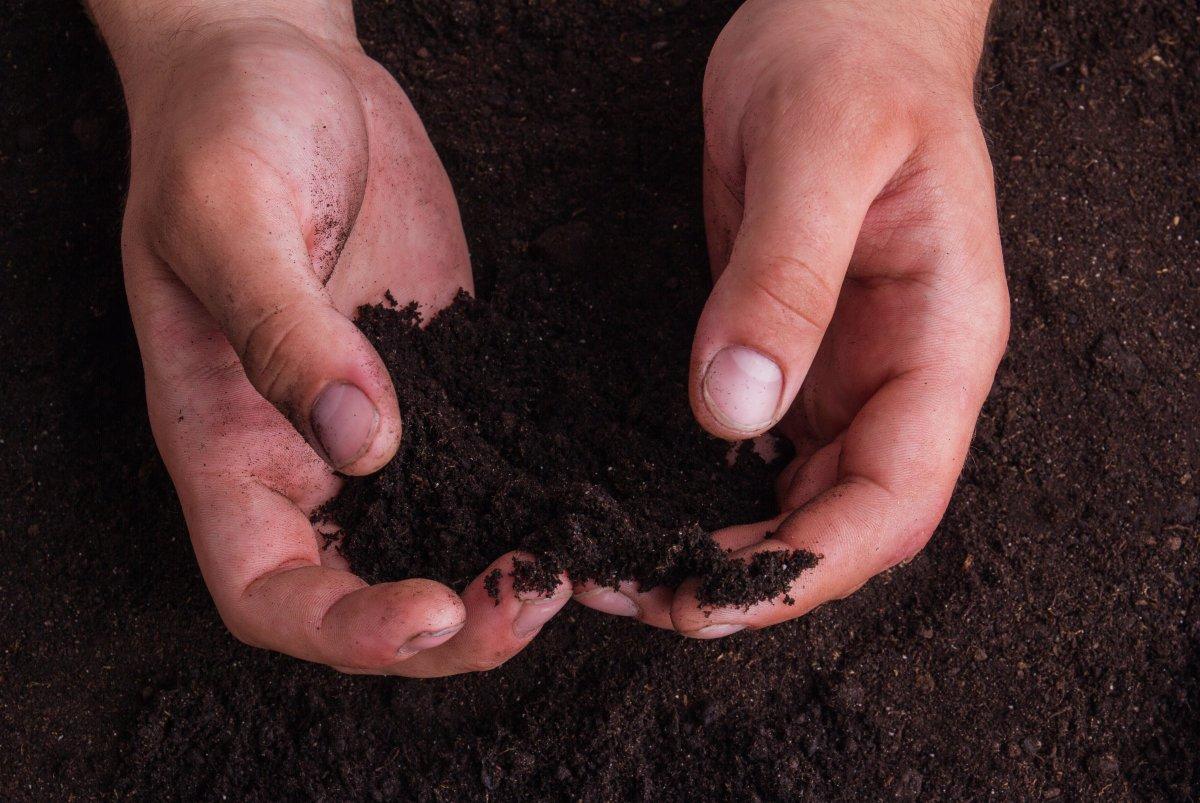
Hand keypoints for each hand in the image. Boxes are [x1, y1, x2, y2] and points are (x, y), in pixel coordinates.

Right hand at [96, 0, 568, 673]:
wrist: (284, 68)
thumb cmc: (221, 127)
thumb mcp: (230, 214)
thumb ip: (284, 331)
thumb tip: (361, 441)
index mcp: (223, 440)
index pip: (266, 590)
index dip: (341, 629)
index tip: (425, 613)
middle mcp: (301, 453)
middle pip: (365, 592)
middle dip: (449, 627)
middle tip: (534, 598)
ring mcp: (378, 420)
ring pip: (437, 541)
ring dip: (501, 575)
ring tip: (576, 566)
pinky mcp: (442, 379)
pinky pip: (487, 462)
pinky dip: (532, 501)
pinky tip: (590, 503)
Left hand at [575, 0, 1008, 633]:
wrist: (838, 21)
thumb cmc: (847, 61)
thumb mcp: (818, 147)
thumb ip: (784, 278)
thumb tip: (736, 412)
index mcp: (942, 336)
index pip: (899, 496)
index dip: (815, 567)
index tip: (717, 600)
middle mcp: (902, 371)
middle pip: (846, 519)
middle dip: (756, 580)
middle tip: (644, 596)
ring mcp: (848, 367)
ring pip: (801, 499)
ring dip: (724, 551)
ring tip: (629, 570)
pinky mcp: (793, 351)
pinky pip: (761, 450)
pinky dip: (710, 496)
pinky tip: (647, 506)